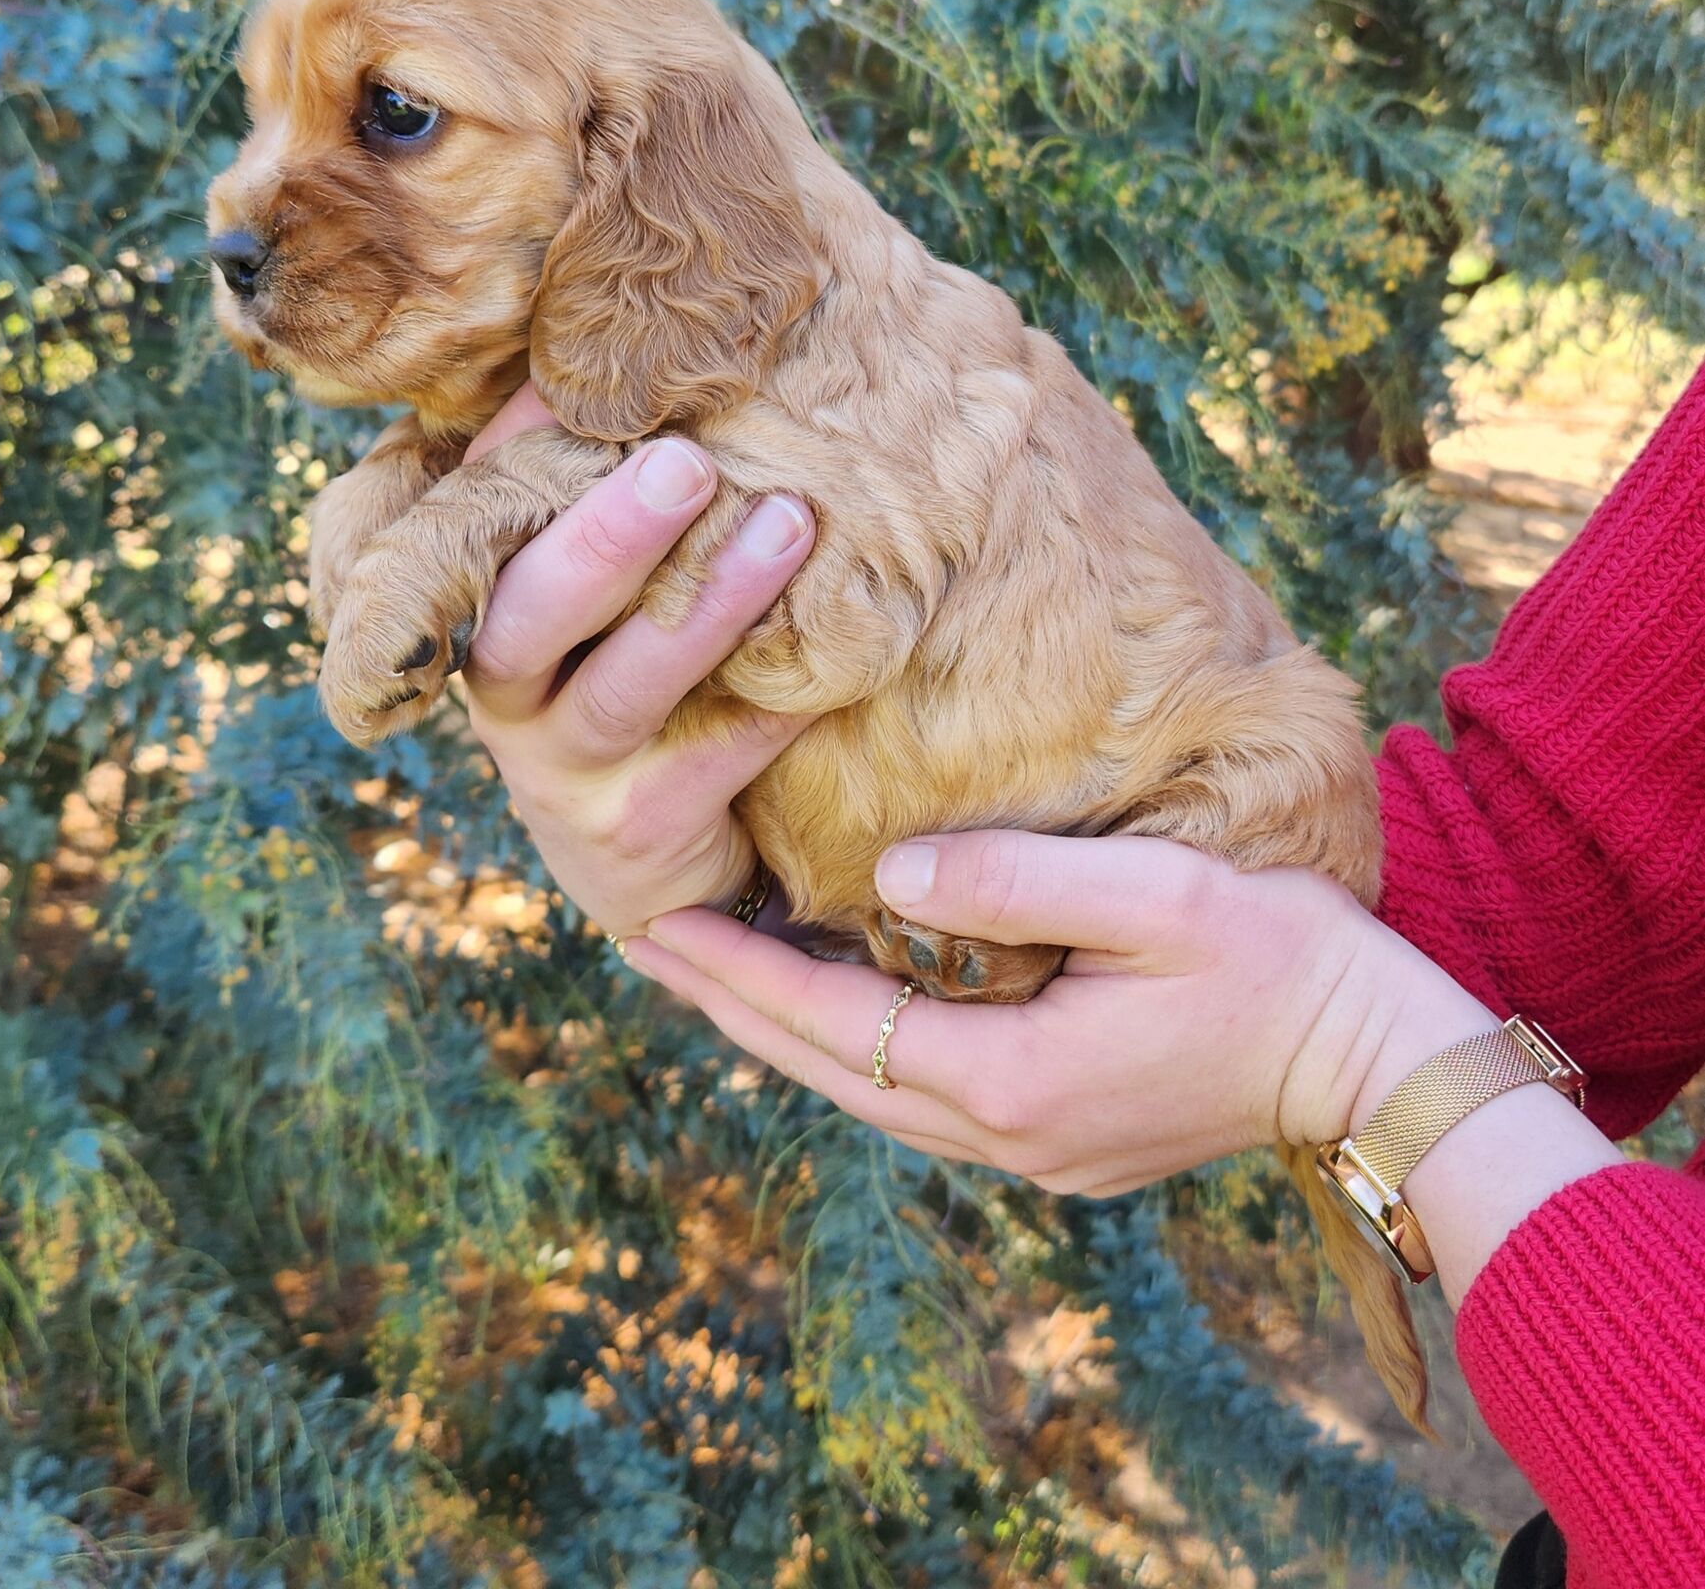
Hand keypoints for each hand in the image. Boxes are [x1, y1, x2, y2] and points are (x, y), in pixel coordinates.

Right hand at [459, 385, 815, 937]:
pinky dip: (777, 702)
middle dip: (610, 535)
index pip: (479, 526)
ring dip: (711, 603)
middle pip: (535, 609)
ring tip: (792, 522)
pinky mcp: (637, 833)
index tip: (582, 389)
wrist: (643, 862)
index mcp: (490, 614)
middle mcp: (507, 695)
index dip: (519, 457)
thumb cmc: (628, 684)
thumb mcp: (598, 598)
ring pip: (629, 684)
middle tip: (690, 461)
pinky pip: (717, 756)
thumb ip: (595, 493)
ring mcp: (567, 773)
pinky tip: (837, 649)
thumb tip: (628, 358)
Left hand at [625, 828, 1489, 1195]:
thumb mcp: (1153, 897)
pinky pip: (929, 1097)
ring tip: (721, 975)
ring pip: (876, 1093)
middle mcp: (1009, 1136)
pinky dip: (865, 1050)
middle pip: (833, 1073)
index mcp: (1012, 1080)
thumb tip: (883, 877)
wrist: (1381, 1062)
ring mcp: (1041, 1152)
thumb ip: (1013, 882)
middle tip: (650, 948)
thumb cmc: (1280, 961)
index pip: (832, 1025)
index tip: (654, 929)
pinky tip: (845, 1006)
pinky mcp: (1070, 1141)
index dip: (736, 976)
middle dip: (737, 1010)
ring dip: (793, 1034)